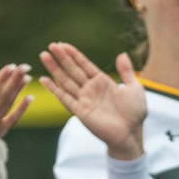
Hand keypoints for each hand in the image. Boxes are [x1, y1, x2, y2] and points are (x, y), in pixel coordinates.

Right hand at [0, 64, 32, 136]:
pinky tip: (30, 97)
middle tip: (24, 66)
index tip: (10, 66)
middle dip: (14, 79)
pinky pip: (14, 118)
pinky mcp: (1, 130)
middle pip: (4, 94)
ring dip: (19, 89)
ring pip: (10, 103)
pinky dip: (22, 108)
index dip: (1, 78)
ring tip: (27, 76)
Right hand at [39, 44, 146, 160]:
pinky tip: (44, 79)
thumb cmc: (135, 113)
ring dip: (54, 69)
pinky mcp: (80, 111)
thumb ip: (127, 71)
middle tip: (50, 46)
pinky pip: (64, 98)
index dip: (73, 55)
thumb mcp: (134, 88)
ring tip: (44, 56)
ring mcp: (84, 99)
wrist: (131, 133)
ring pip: (66, 81)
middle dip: (61, 58)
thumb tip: (122, 54)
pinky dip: (54, 89)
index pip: (84, 64)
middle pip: (72, 70)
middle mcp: (90, 89)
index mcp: (102, 81)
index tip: (62, 44)